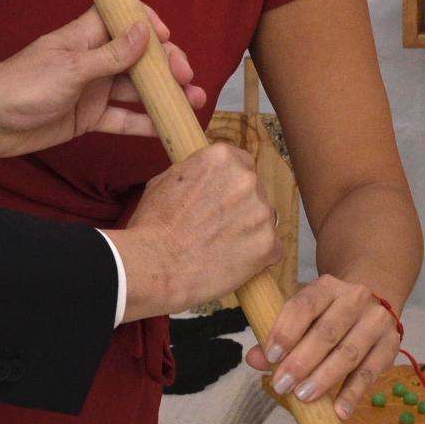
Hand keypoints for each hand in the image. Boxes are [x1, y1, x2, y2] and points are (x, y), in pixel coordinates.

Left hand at [0, 9, 203, 156]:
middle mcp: (93, 60)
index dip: (147, 23)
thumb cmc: (22, 85)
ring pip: (136, 89)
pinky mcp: (89, 118)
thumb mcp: (71, 68)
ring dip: (164, 94)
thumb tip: (145, 31)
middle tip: (186, 77)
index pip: (122, 18)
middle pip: (138, 56)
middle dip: (166, 64)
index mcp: (85, 36)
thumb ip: (111, 55)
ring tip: (193, 101)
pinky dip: (145, 123)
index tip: (167, 36)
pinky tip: (168, 127)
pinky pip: (123, 119)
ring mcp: (93, 90)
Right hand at [109, 144, 279, 319]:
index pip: (242, 163)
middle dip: (240, 207)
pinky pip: (272, 249)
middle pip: (255, 191)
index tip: (221, 197)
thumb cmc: (153, 225)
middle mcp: (247, 180)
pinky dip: (257, 257)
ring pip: (263, 220)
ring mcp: (261, 213)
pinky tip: (232, 262)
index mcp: (222, 158)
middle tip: (215, 226)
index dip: (230, 183)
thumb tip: (203, 176)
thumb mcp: (165, 180)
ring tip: (220, 247)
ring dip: (248, 231)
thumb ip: (195, 172)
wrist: (154, 265)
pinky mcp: (268, 245)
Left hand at [254, 274, 398, 405]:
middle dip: (301, 361)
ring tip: (303, 397)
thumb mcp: (303, 316)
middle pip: (327, 332)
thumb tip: (254, 359)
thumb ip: (278, 336)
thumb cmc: (328, 314)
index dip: (286, 331)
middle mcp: (355, 299)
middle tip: (282, 385)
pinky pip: (370, 372)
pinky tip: (339, 411)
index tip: (271, 356)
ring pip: (349, 352)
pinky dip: (353, 393)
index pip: (304, 305)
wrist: (373, 304)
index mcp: (327, 286)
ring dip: (324, 378)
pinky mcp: (391, 345)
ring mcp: (376, 321)